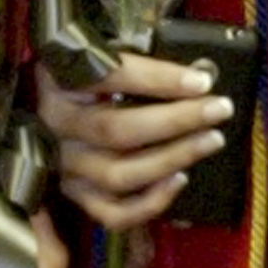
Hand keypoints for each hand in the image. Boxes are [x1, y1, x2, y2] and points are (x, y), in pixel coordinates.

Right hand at [35, 53, 237, 232]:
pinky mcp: (75, 193)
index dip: (158, 80)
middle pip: (117, 130)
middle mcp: (57, 124)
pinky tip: (179, 180)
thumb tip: (200, 76)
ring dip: (172, 158)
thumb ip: (140, 63)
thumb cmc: (87, 75)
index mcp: (60, 79)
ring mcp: (65, 164)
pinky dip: (150, 203)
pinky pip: (112, 213)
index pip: (110, 78)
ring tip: (210, 140)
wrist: (50, 105)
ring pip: (119, 174)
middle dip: (176, 121)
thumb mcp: (102, 55)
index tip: (200, 81)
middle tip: (218, 110)